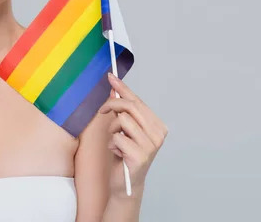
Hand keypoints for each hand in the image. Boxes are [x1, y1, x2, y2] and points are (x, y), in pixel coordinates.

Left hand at [99, 73, 167, 195]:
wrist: (126, 185)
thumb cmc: (124, 155)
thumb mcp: (124, 129)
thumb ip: (122, 111)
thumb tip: (114, 90)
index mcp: (157, 126)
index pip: (138, 101)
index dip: (123, 88)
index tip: (111, 76)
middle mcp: (158, 134)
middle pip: (131, 107)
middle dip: (112, 105)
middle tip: (101, 110)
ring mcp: (151, 146)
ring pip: (122, 120)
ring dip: (113, 130)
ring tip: (117, 142)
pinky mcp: (140, 156)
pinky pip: (117, 137)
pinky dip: (112, 144)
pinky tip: (118, 153)